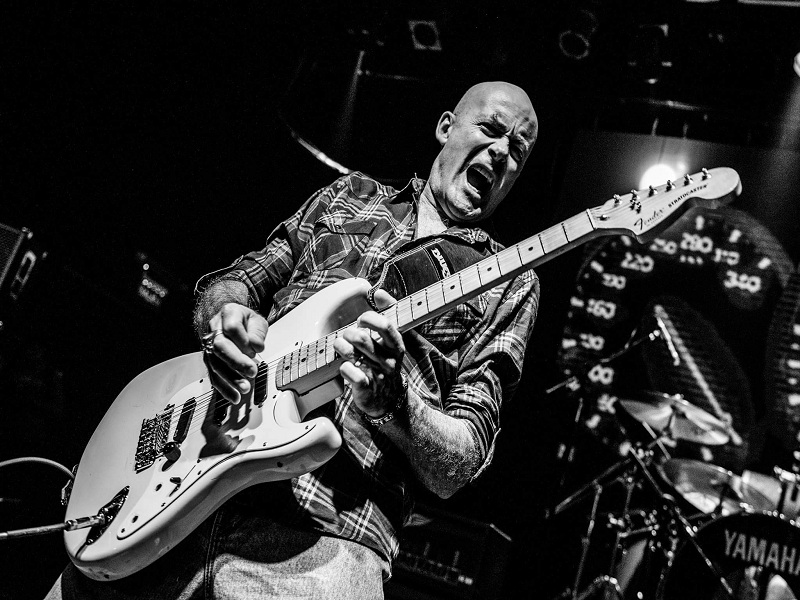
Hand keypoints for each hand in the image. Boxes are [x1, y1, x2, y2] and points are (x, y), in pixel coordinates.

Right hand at [202, 303, 268, 403]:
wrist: (231, 320)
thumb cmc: (245, 321)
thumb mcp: (257, 320)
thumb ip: (257, 332)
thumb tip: (256, 346)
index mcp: (228, 313)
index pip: (232, 327)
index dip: (244, 340)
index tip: (255, 350)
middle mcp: (214, 329)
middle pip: (220, 346)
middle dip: (236, 362)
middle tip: (251, 372)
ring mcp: (209, 345)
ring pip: (215, 363)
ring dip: (230, 378)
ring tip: (245, 388)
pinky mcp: (209, 360)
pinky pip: (213, 375)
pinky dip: (224, 388)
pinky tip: (234, 396)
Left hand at [334, 290, 404, 417]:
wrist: (390, 400)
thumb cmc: (386, 364)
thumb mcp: (392, 341)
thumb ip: (388, 315)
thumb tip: (379, 292)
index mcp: (396, 346)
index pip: (385, 325)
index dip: (368, 318)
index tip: (361, 320)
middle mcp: (389, 360)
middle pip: (362, 338)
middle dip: (349, 333)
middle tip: (347, 335)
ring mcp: (378, 375)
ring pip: (353, 353)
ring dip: (341, 346)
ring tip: (341, 346)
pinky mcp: (366, 389)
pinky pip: (350, 372)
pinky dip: (343, 367)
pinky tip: (344, 367)